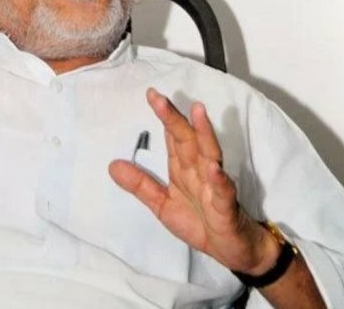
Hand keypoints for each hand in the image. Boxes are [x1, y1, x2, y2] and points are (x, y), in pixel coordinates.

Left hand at [109, 89, 277, 274]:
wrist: (232, 249)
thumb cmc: (201, 222)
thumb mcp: (162, 205)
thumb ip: (141, 185)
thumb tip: (112, 165)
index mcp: (184, 169)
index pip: (173, 137)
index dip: (163, 116)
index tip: (151, 95)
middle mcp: (200, 171)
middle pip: (187, 139)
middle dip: (174, 118)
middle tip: (159, 98)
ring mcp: (215, 186)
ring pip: (209, 154)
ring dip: (204, 133)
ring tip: (196, 112)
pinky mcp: (227, 207)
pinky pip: (223, 191)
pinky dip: (219, 179)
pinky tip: (213, 168)